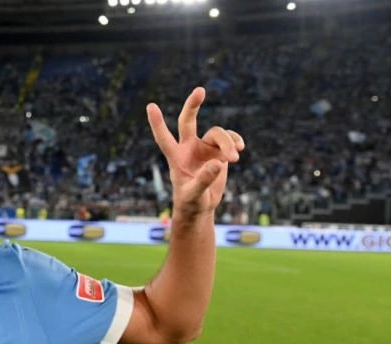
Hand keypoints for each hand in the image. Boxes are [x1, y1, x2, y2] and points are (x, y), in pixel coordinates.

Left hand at [146, 87, 244, 219]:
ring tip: (235, 158)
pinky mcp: (219, 152)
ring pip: (217, 134)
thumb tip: (218, 164)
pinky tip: (240, 149)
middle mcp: (188, 148)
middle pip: (188, 121)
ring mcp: (204, 148)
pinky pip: (229, 139)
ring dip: (228, 143)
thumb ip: (204, 180)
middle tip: (200, 90)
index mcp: (176, 157)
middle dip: (192, 105)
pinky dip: (235, 142)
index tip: (150, 105)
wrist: (201, 206)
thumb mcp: (194, 194)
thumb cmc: (191, 202)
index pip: (164, 138)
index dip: (157, 123)